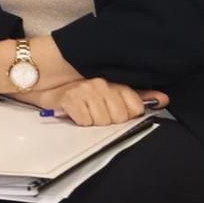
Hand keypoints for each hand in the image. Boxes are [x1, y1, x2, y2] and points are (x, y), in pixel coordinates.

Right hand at [17, 80, 168, 126]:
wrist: (39, 82)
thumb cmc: (75, 89)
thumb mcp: (107, 91)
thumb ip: (136, 95)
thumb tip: (164, 98)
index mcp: (113, 81)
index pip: (134, 107)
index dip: (124, 114)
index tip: (110, 109)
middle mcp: (101, 83)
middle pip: (119, 117)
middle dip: (107, 119)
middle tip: (93, 110)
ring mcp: (86, 90)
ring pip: (103, 122)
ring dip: (91, 121)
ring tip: (82, 110)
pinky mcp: (70, 99)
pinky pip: (84, 121)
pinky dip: (78, 121)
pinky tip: (73, 112)